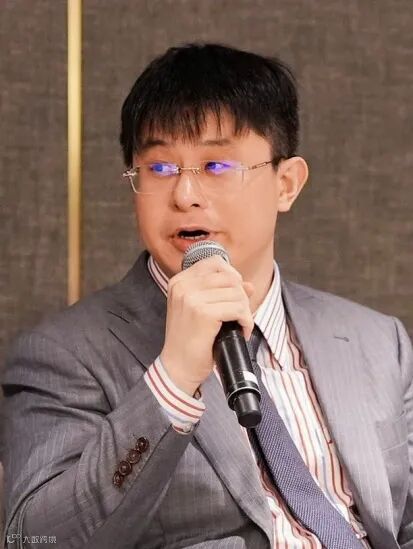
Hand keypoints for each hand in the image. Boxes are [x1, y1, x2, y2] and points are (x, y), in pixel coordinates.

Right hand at [160, 255, 254, 396]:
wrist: (177, 367)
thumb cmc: (189, 341)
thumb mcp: (200, 311)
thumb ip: (221, 293)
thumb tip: (249, 285)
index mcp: (179, 281)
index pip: (215, 263)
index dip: (232, 277)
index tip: (235, 295)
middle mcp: (183, 286)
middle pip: (229, 278)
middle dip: (241, 296)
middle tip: (240, 315)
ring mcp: (192, 298)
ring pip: (237, 293)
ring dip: (245, 310)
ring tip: (240, 325)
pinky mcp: (204, 313)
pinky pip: (238, 309)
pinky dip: (246, 321)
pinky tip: (241, 331)